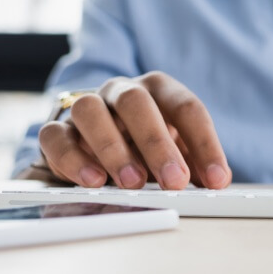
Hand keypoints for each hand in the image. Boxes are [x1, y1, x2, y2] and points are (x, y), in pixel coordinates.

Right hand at [37, 71, 230, 189]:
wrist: (97, 139)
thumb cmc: (146, 144)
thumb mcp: (179, 150)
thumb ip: (197, 163)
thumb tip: (217, 180)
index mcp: (158, 90)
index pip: (186, 108)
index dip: (205, 144)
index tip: (217, 179)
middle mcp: (121, 91)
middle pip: (137, 103)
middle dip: (158, 144)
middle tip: (174, 182)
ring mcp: (86, 106)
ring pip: (90, 111)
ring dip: (112, 148)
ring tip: (132, 183)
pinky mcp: (56, 129)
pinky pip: (55, 136)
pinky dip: (73, 160)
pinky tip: (93, 182)